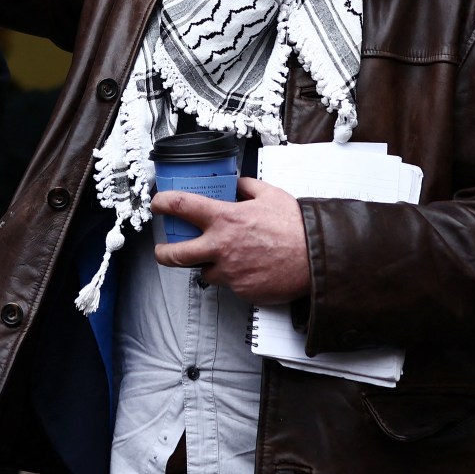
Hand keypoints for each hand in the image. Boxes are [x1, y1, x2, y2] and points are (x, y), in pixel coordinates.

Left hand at [151, 177, 312, 302]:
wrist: (317, 257)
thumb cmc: (296, 227)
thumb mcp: (270, 195)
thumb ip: (247, 187)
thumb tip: (236, 183)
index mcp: (225, 219)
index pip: (181, 206)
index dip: (162, 203)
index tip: (157, 204)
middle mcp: (222, 247)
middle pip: (175, 254)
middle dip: (163, 253)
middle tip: (162, 250)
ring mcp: (230, 272)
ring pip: (205, 272)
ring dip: (210, 265)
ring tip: (225, 258)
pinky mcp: (241, 290)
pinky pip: (229, 284)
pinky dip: (234, 277)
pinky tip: (249, 268)